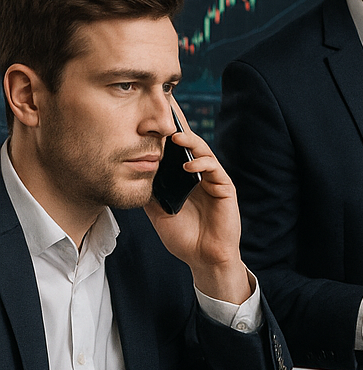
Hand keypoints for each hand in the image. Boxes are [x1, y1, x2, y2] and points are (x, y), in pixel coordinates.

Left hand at [145, 97, 251, 304]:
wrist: (203, 258)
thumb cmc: (183, 237)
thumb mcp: (158, 212)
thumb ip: (150, 193)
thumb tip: (130, 175)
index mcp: (185, 177)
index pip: (177, 150)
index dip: (168, 133)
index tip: (157, 115)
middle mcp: (200, 174)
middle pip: (191, 144)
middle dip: (180, 127)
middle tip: (168, 111)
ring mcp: (214, 179)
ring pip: (204, 152)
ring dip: (191, 142)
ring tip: (176, 137)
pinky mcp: (225, 188)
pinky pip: (215, 169)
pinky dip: (202, 165)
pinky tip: (188, 166)